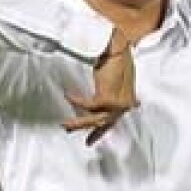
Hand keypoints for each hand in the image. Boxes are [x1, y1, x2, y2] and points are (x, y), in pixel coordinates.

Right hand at [62, 29, 138, 145]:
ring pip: (95, 119)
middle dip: (84, 127)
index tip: (89, 141)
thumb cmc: (117, 60)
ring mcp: (118, 104)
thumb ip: (115, 90)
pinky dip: (77, 101)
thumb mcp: (117, 79)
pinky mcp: (108, 99)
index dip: (99, 132)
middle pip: (102, 123)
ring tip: (64, 124)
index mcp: (126, 101)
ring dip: (78, 122)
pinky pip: (88, 106)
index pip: (112, 121)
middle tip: (67, 129)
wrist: (117, 48)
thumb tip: (123, 101)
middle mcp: (124, 105)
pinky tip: (68, 95)